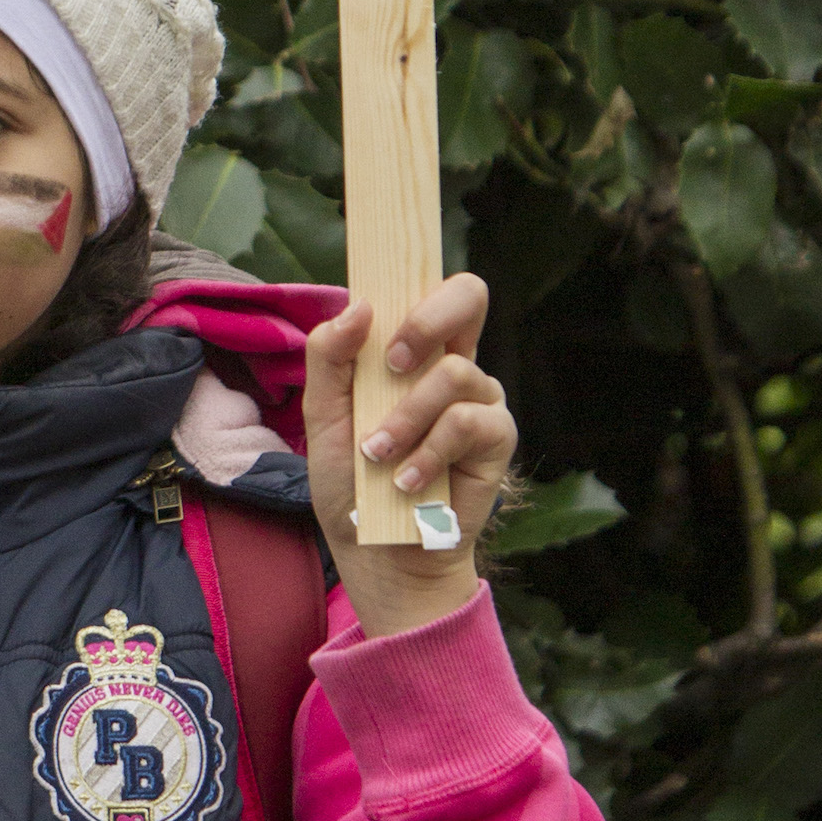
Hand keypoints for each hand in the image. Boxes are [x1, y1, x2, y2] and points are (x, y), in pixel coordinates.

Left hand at [301, 274, 515, 638]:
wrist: (378, 551)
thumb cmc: (352, 482)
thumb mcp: (325, 416)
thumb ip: (330, 357)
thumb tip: (360, 306)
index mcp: (412, 349)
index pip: (429, 286)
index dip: (415, 269)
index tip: (378, 287)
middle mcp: (453, 363)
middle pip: (469, 294)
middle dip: (425, 320)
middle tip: (389, 363)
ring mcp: (479, 398)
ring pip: (456, 372)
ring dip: (407, 417)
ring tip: (379, 455)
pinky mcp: (496, 438)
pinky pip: (468, 422)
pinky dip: (428, 451)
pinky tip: (404, 480)